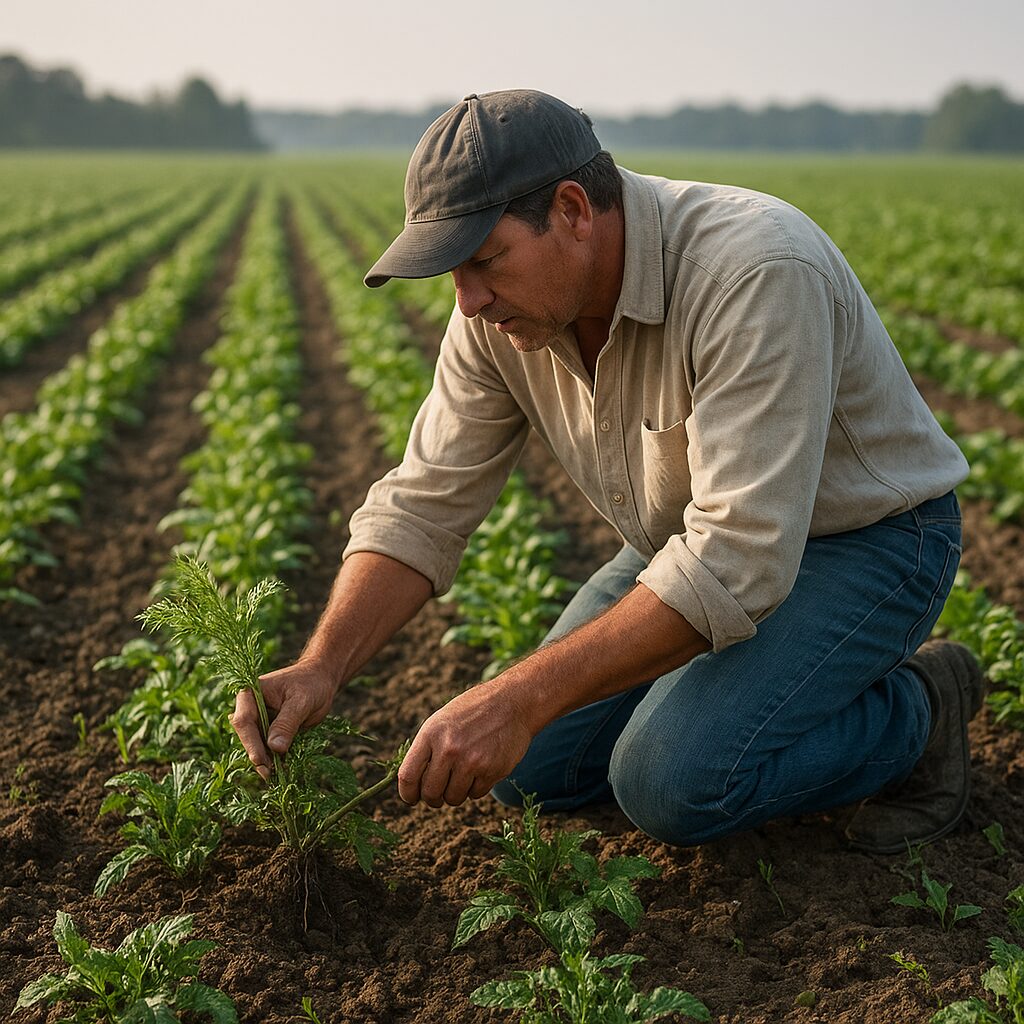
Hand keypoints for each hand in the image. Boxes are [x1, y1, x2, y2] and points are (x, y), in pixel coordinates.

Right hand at [230, 657, 338, 779]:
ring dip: (265, 760)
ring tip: (276, 774)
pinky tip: (281, 769)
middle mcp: (249, 708)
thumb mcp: (301, 702)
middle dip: (258, 755)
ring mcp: (258, 721)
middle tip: (269, 773)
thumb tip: (274, 747)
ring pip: (256, 745)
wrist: (320, 681)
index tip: (259, 760)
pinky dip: (274, 758)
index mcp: (250, 694)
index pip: (244, 720)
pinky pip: (267, 747)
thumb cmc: (311, 684)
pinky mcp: (268, 731)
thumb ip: (287, 723)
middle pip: (248, 736)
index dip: (250, 742)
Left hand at [398, 684, 532, 807]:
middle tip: (438, 795)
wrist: (513, 702)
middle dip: (433, 798)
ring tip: (463, 775)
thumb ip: (427, 749)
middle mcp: (449, 749)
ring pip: (453, 798)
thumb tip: (413, 785)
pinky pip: (475, 794)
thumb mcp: (442, 721)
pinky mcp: (492, 770)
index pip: (408, 776)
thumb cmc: (474, 712)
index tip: (412, 798)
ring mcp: (471, 761)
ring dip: (456, 793)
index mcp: (431, 734)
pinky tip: (482, 768)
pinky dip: (476, 788)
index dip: (407, 793)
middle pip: (430, 793)